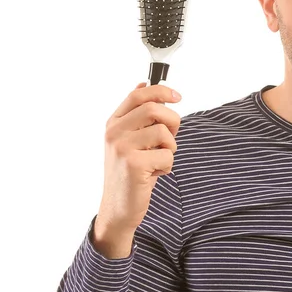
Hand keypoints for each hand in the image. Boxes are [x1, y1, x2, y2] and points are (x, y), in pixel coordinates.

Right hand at [92, 82, 181, 257]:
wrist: (118, 208)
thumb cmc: (130, 172)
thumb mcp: (129, 139)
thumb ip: (136, 114)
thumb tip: (143, 83)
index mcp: (113, 123)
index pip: (138, 95)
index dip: (161, 91)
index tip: (177, 96)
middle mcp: (114, 132)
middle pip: (154, 109)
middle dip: (173, 122)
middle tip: (170, 140)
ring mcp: (121, 147)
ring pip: (164, 133)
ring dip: (169, 148)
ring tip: (156, 161)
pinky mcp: (133, 164)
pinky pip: (167, 155)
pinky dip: (166, 166)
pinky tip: (153, 174)